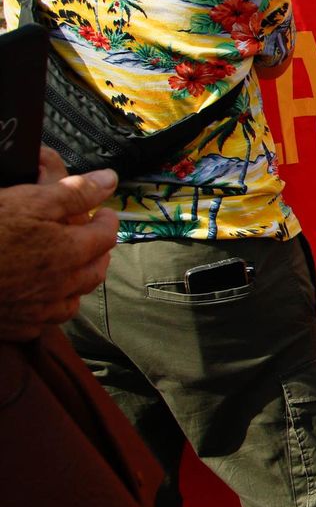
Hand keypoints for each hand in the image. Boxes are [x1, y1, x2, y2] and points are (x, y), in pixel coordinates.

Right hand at [0, 153, 119, 341]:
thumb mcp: (29, 200)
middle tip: (90, 237)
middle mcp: (61, 284)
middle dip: (97, 251)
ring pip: (73, 299)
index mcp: (70, 252)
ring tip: (70, 267)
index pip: (106, 235)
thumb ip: (74, 192)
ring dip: (77, 282)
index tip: (101, 210)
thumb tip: (109, 180)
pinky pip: (43, 320)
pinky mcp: (16, 326)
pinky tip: (39, 297)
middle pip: (95, 270)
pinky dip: (48, 307)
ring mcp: (39, 309)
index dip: (105, 218)